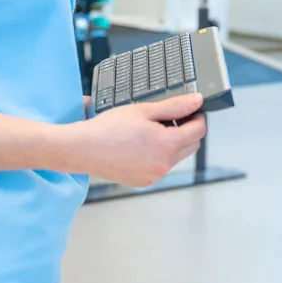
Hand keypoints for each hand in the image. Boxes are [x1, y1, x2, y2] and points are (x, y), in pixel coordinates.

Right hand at [57, 93, 206, 186]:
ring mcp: (154, 176)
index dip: (198, 117)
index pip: (199, 131)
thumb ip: (175, 106)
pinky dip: (159, 155)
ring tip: (151, 130)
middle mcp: (164, 165)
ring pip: (176, 157)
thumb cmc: (109, 128)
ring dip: (173, 143)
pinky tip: (141, 144)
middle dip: (187, 130)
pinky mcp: (144, 181)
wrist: (83, 149)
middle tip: (170, 117)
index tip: (191, 109)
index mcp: (167, 145)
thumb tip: (197, 101)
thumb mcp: (144, 110)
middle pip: (192, 146)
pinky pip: (161, 166)